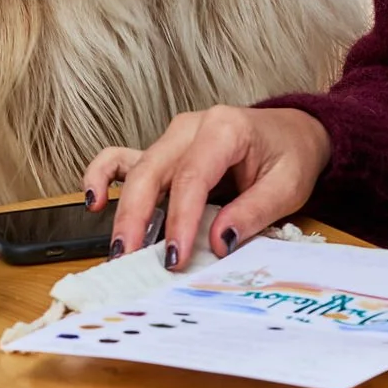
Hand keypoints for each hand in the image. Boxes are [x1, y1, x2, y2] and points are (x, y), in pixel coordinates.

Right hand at [84, 106, 332, 267]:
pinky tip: (94, 201)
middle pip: (153, 172)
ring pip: (135, 170)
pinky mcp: (164, 153)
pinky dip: (102, 175)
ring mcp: (172, 138)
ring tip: (118, 248)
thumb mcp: (288, 186)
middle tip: (133, 260)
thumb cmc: (291, 155)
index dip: (180, 220)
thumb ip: (253, 212)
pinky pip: (123, 158)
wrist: (294, 132)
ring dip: (121, 209)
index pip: (192, 177)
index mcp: (224, 128)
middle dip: (138, 218)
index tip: (175, 257)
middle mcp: (190, 127)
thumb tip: (220, 242)